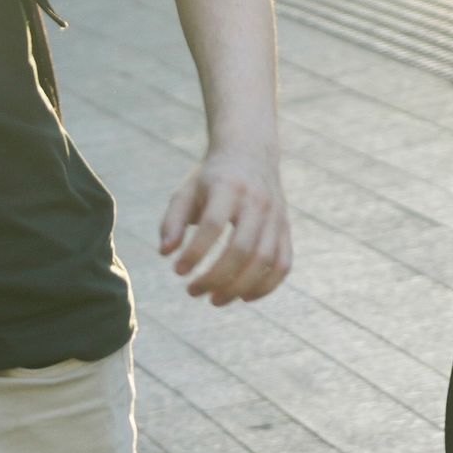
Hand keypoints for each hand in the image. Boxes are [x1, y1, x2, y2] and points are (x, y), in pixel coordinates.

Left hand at [159, 148, 292, 306]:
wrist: (251, 152)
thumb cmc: (210, 178)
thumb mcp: (186, 192)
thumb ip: (172, 221)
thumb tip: (166, 253)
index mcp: (228, 187)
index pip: (213, 226)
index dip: (195, 253)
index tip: (177, 271)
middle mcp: (257, 201)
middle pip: (241, 248)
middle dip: (215, 277)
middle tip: (192, 292)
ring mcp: (276, 216)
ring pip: (264, 260)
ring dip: (239, 287)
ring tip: (214, 300)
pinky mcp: (286, 228)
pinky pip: (284, 263)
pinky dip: (267, 285)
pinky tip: (244, 297)